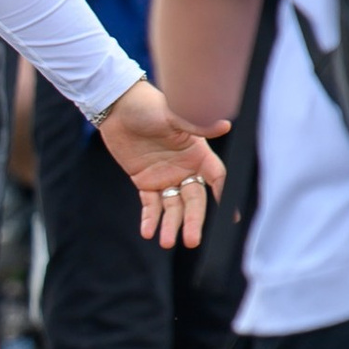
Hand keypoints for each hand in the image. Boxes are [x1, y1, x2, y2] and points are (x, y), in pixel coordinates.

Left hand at [94, 79, 230, 245]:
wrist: (117, 107)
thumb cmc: (150, 106)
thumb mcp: (173, 116)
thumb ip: (196, 125)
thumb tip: (225, 125)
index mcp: (197, 153)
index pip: (216, 179)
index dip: (224, 196)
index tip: (231, 218)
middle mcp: (184, 168)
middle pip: (194, 200)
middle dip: (193, 221)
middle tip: (192, 241)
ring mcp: (165, 176)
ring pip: (172, 207)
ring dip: (170, 225)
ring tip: (166, 242)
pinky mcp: (144, 181)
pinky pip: (150, 204)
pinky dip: (149, 218)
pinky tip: (148, 232)